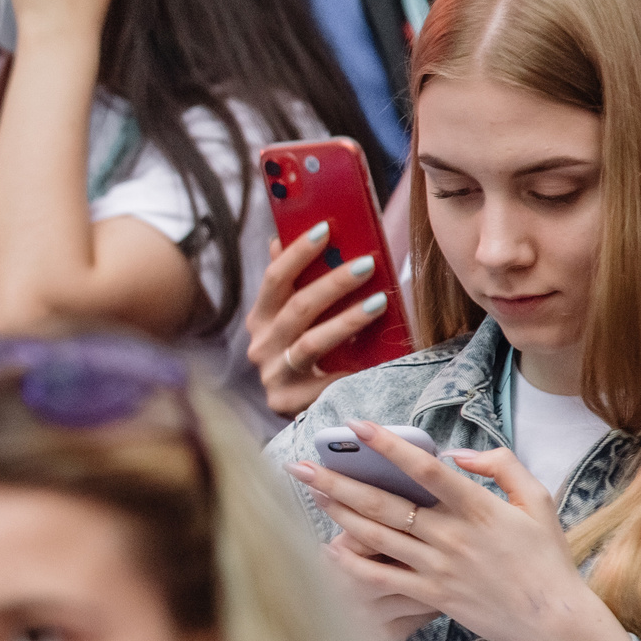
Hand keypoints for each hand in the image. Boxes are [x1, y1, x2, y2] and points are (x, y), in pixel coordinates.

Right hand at [247, 223, 391, 415]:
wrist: (305, 411)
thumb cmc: (309, 356)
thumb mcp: (296, 319)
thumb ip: (292, 283)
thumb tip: (279, 238)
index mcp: (260, 318)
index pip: (275, 278)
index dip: (298, 253)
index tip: (327, 229)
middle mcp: (261, 346)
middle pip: (298, 308)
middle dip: (334, 283)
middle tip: (368, 264)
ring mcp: (274, 376)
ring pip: (311, 343)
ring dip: (347, 320)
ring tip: (380, 301)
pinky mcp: (289, 403)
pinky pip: (328, 381)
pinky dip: (353, 366)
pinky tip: (379, 356)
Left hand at [287, 421, 637, 640]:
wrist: (553, 621)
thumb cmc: (546, 557)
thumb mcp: (538, 500)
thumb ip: (502, 466)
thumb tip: (457, 453)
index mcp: (477, 508)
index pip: (425, 469)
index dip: (388, 445)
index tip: (356, 426)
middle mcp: (451, 536)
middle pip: (384, 503)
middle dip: (338, 481)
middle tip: (302, 464)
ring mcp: (438, 567)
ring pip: (376, 536)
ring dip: (339, 513)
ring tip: (310, 492)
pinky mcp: (432, 594)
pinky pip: (383, 577)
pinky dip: (353, 562)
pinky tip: (328, 548)